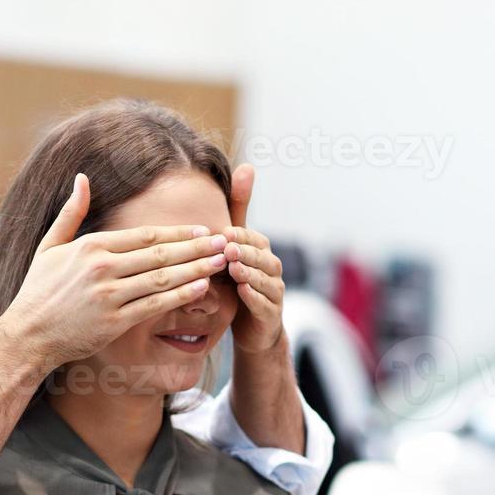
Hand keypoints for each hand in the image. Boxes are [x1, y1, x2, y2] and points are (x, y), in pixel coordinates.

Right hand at [1, 173, 230, 370]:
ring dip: (195, 268)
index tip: (202, 230)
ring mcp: (109, 295)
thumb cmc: (39, 291)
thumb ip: (70, 213)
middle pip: (160, 253)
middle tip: (223, 241)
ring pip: (162, 278)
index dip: (177, 233)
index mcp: (91, 246)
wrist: (27, 335)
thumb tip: (81, 178)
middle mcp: (102, 268)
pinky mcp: (114, 322)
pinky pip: (154, 306)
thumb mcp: (50, 246)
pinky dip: (180, 296)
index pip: (144, 235)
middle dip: (195, 247)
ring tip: (220, 262)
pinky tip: (201, 288)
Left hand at [222, 164, 285, 353]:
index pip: (250, 236)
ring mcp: (274, 291)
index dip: (238, 234)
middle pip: (259, 256)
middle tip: (226, 247)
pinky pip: (264, 304)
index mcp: (260, 249)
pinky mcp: (271, 314)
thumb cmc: (239, 281)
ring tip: (233, 267)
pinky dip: (254, 298)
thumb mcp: (236, 245)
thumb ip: (238, 211)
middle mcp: (271, 267)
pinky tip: (242, 293)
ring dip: (249, 272)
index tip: (221, 231)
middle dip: (244, 250)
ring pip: (264, 279)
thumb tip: (247, 166)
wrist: (252, 328)